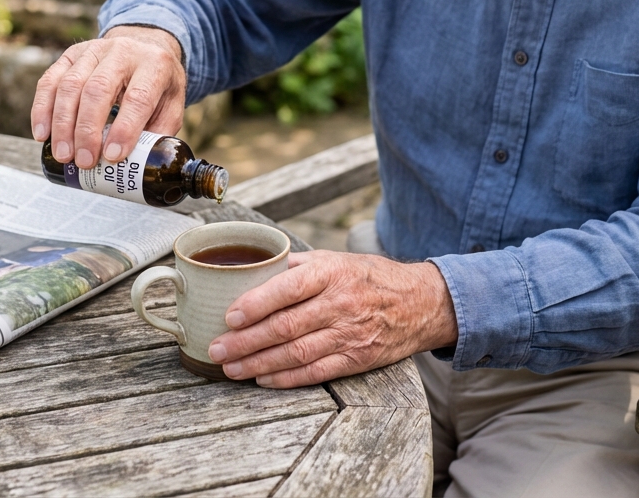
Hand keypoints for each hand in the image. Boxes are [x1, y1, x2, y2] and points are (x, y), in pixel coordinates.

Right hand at [30, 25, 185, 169]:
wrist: (144, 47)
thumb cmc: (157, 84)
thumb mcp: (172, 105)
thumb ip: (159, 132)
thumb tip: (137, 164)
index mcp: (155, 64)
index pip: (138, 97)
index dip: (124, 129)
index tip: (112, 156)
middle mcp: (123, 51)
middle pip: (98, 89)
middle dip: (87, 130)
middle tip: (83, 161)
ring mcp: (94, 50)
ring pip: (70, 85)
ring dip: (62, 124)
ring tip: (63, 154)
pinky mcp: (70, 55)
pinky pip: (50, 81)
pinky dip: (42, 109)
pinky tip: (42, 134)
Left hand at [207, 250, 457, 387]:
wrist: (421, 303)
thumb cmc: (371, 277)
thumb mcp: (338, 259)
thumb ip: (298, 265)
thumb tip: (255, 269)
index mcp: (332, 272)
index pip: (288, 288)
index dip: (255, 304)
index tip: (229, 316)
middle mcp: (340, 303)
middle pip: (286, 327)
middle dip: (246, 341)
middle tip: (217, 349)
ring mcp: (350, 334)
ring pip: (296, 353)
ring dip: (259, 364)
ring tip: (231, 368)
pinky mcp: (356, 360)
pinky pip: (316, 373)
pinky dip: (286, 379)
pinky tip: (263, 379)